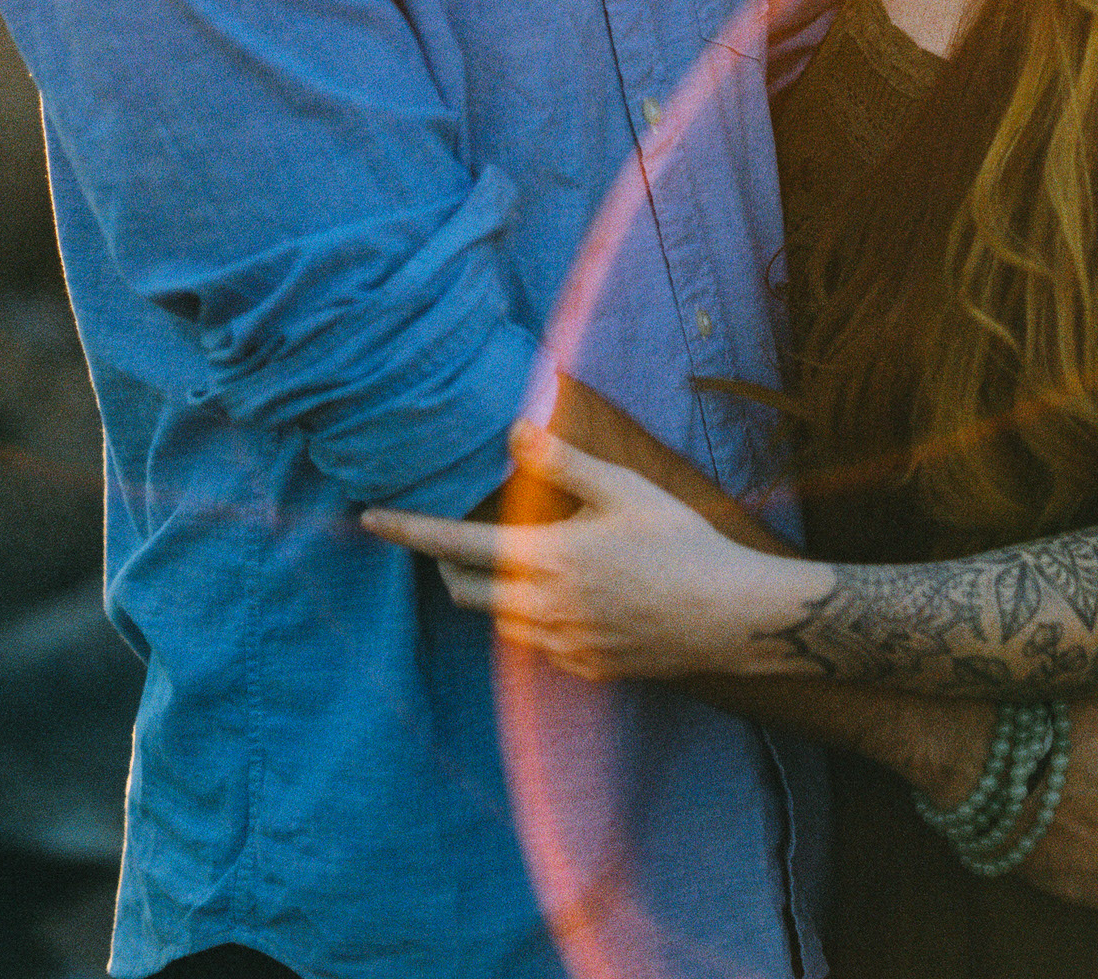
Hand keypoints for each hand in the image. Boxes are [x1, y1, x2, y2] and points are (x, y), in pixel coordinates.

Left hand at [360, 421, 766, 679]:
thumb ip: (561, 463)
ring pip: (497, 619)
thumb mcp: (623, 488)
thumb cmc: (678, 541)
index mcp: (546, 558)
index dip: (408, 530)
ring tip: (513, 559)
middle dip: (447, 562)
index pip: (455, 543)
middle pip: (463, 590)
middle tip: (451, 536)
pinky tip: (566, 595)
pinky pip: (536, 644)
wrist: (727, 616)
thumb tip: (514, 428)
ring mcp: (562, 646)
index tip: (370, 518)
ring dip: (489, 589)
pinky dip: (531, 616)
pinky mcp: (584, 668)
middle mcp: (543, 609)